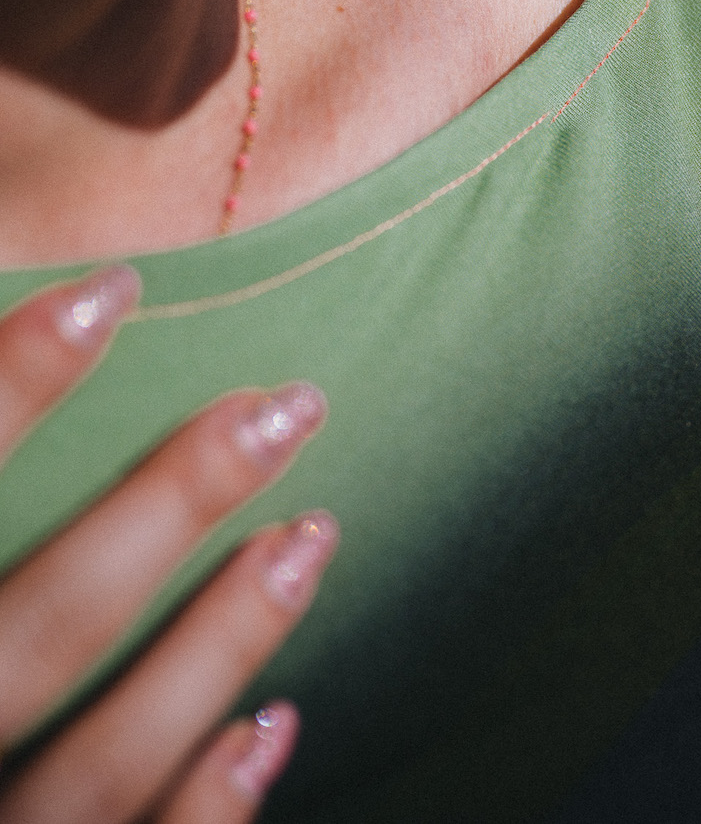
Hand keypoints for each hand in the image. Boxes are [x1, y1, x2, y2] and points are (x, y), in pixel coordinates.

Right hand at [0, 265, 335, 822]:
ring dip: (218, 647)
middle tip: (280, 411)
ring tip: (308, 536)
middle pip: (40, 630)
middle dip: (166, 511)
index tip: (113, 291)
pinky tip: (273, 723)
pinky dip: (206, 806)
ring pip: (96, 767)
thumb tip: (71, 312)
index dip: (12, 383)